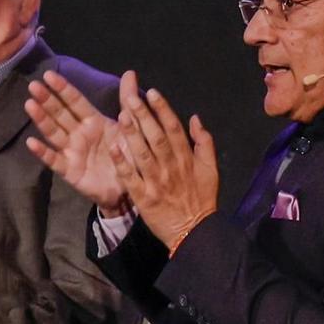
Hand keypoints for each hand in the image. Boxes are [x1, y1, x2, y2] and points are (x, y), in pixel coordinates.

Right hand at [24, 70, 128, 213]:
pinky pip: (54, 160)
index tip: (49, 74)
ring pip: (54, 132)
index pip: (75, 101)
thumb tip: (130, 72)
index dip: (62, 88)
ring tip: (29, 105)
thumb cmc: (128, 154)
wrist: (131, 186)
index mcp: (93, 121)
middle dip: (47, 100)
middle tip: (33, 85)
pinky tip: (31, 142)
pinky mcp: (69, 170)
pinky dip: (43, 152)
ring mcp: (72, 151)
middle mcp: (79, 134)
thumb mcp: (131, 125)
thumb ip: (128, 100)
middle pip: (60, 114)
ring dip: (41, 119)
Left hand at [111, 74, 219, 249]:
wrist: (194, 231)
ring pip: (143, 154)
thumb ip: (204, 142)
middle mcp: (171, 166)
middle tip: (131, 96)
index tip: (152, 92)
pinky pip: (132, 178)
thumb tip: (195, 118)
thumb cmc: (201, 198)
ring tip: (121, 115)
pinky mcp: (144, 198)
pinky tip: (113, 148)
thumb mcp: (210, 169)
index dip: (163, 109)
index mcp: (186, 158)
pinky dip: (123, 163)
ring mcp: (157, 182)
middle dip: (144, 115)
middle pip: (157, 136)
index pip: (174, 128)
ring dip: (132, 134)